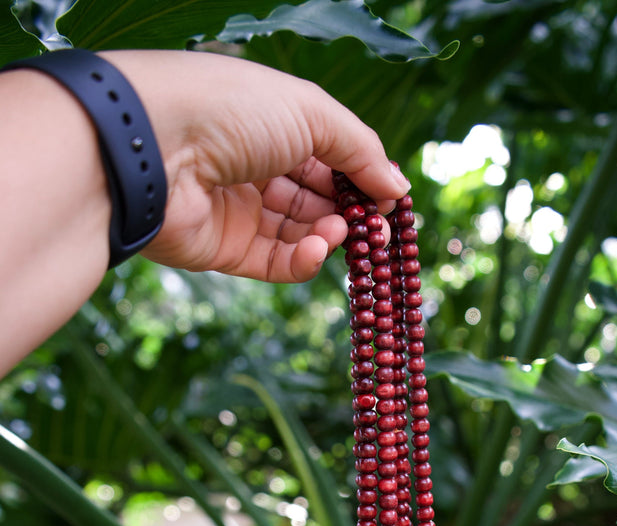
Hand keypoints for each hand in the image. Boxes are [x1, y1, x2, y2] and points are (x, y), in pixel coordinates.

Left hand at [104, 50, 409, 281]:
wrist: (156, 148)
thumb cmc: (232, 110)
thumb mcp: (311, 113)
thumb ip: (360, 151)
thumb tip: (397, 189)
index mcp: (271, 122)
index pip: (328, 155)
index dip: (361, 176)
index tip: (390, 198)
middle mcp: (254, 164)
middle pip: (317, 197)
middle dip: (351, 212)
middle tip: (378, 229)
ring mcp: (239, 209)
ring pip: (301, 232)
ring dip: (329, 234)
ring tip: (343, 231)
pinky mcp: (226, 250)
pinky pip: (277, 262)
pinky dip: (304, 260)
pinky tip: (320, 248)